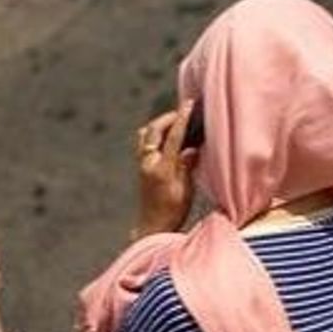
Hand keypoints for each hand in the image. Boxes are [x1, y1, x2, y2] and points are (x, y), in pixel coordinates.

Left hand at [133, 99, 199, 239]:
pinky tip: (166, 137)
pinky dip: (154, 134)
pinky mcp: (141, 167)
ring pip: (145, 134)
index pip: (173, 136)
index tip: (189, 104)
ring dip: (159, 124)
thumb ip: (187, 166)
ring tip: (174, 122)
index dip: (182, 118)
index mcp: (162, 168)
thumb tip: (191, 147)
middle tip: (182, 111)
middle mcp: (148, 163)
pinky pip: (144, 142)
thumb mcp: (186, 190)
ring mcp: (142, 164)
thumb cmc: (173, 212)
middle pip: (154, 129)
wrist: (152, 227)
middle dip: (168, 117)